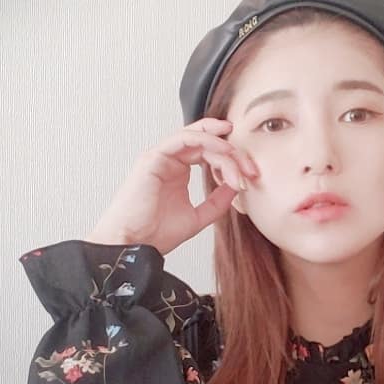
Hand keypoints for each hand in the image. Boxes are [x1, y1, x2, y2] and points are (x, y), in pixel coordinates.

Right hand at [86, 117, 259, 255]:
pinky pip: (184, 139)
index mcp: (178, 171)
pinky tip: (223, 151)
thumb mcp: (198, 217)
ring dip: (222, 146)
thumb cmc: (155, 235)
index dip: (233, 161)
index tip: (250, 176)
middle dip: (233, 152)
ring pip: (198, 137)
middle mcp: (170, 160)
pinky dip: (207, 141)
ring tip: (238, 161)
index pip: (210, 153)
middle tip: (250, 168)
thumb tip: (236, 186)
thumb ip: (217, 202)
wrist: (134, 246)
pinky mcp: (154, 157)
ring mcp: (161, 156)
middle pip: (207, 142)